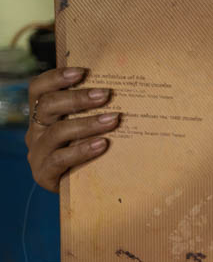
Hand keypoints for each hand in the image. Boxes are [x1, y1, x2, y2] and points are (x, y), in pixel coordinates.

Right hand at [26, 67, 118, 192]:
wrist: (82, 190)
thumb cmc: (90, 151)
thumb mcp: (88, 127)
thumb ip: (94, 109)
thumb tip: (126, 87)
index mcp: (43, 114)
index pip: (38, 89)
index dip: (56, 77)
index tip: (82, 71)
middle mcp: (36, 131)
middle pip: (48, 106)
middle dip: (78, 98)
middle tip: (106, 94)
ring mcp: (38, 153)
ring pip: (57, 132)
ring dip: (87, 123)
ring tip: (113, 119)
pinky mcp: (43, 174)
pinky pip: (61, 159)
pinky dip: (82, 150)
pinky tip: (103, 144)